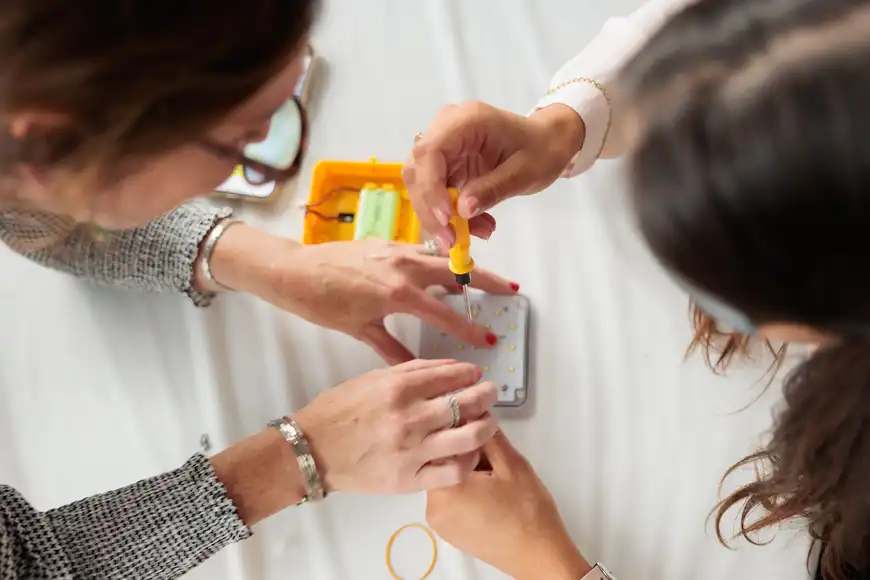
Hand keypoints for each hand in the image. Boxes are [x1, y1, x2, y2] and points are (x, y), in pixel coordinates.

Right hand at [211, 359, 498, 525]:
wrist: (311, 451)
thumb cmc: (338, 411)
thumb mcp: (372, 379)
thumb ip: (412, 370)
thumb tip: (451, 367)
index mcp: (398, 388)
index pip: (451, 375)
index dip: (470, 373)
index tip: (476, 374)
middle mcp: (409, 418)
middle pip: (466, 404)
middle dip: (486, 396)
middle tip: (491, 394)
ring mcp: (411, 451)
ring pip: (469, 437)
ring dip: (486, 427)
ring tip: (487, 422)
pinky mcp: (408, 480)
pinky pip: (453, 472)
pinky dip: (468, 461)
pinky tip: (468, 453)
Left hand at [212, 227, 518, 364]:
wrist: (295, 271)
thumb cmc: (323, 303)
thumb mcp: (360, 331)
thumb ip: (392, 349)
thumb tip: (415, 369)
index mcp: (399, 293)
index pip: (445, 313)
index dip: (469, 328)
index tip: (488, 338)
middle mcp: (404, 266)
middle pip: (457, 272)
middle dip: (486, 280)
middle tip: (510, 289)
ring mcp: (396, 249)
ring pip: (440, 257)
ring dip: (463, 267)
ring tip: (483, 279)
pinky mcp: (386, 241)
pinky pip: (422, 249)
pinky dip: (438, 259)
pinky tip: (441, 269)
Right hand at [403, 102, 584, 248]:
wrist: (546, 143)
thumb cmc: (541, 150)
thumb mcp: (524, 173)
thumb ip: (492, 189)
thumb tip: (461, 210)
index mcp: (466, 120)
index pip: (430, 152)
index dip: (431, 187)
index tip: (446, 218)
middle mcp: (446, 128)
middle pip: (418, 171)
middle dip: (430, 210)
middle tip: (451, 241)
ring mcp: (443, 146)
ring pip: (422, 186)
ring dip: (441, 217)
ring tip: (477, 232)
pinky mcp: (445, 164)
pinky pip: (435, 193)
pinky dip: (451, 215)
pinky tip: (475, 226)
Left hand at [426, 431, 591, 579]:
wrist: (539, 555)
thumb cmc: (527, 513)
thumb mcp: (511, 463)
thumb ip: (488, 435)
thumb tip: (475, 412)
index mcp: (445, 488)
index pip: (442, 445)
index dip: (463, 432)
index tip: (480, 427)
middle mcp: (433, 507)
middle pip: (442, 463)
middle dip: (465, 452)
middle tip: (493, 456)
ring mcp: (440, 522)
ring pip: (447, 480)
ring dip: (465, 471)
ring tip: (494, 477)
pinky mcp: (449, 531)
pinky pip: (450, 499)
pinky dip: (465, 490)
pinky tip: (489, 492)